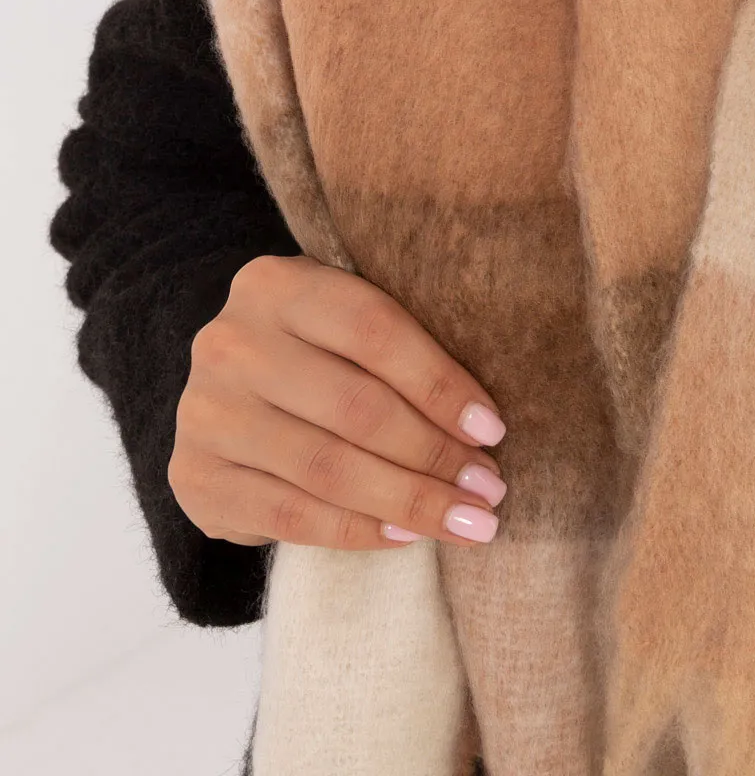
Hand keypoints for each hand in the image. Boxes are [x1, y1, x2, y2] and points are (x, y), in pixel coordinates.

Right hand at [169, 253, 508, 551]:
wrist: (225, 393)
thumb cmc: (315, 352)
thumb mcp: (343, 322)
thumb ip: (399, 348)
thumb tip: (483, 425)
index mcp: (276, 284)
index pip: (374, 330)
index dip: (440, 383)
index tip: (493, 430)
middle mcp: (229, 343)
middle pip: (355, 407)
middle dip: (434, 455)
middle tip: (488, 490)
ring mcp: (203, 413)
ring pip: (327, 469)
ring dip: (408, 501)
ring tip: (465, 522)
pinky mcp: (194, 478)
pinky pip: (290, 516)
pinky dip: (358, 530)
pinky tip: (406, 536)